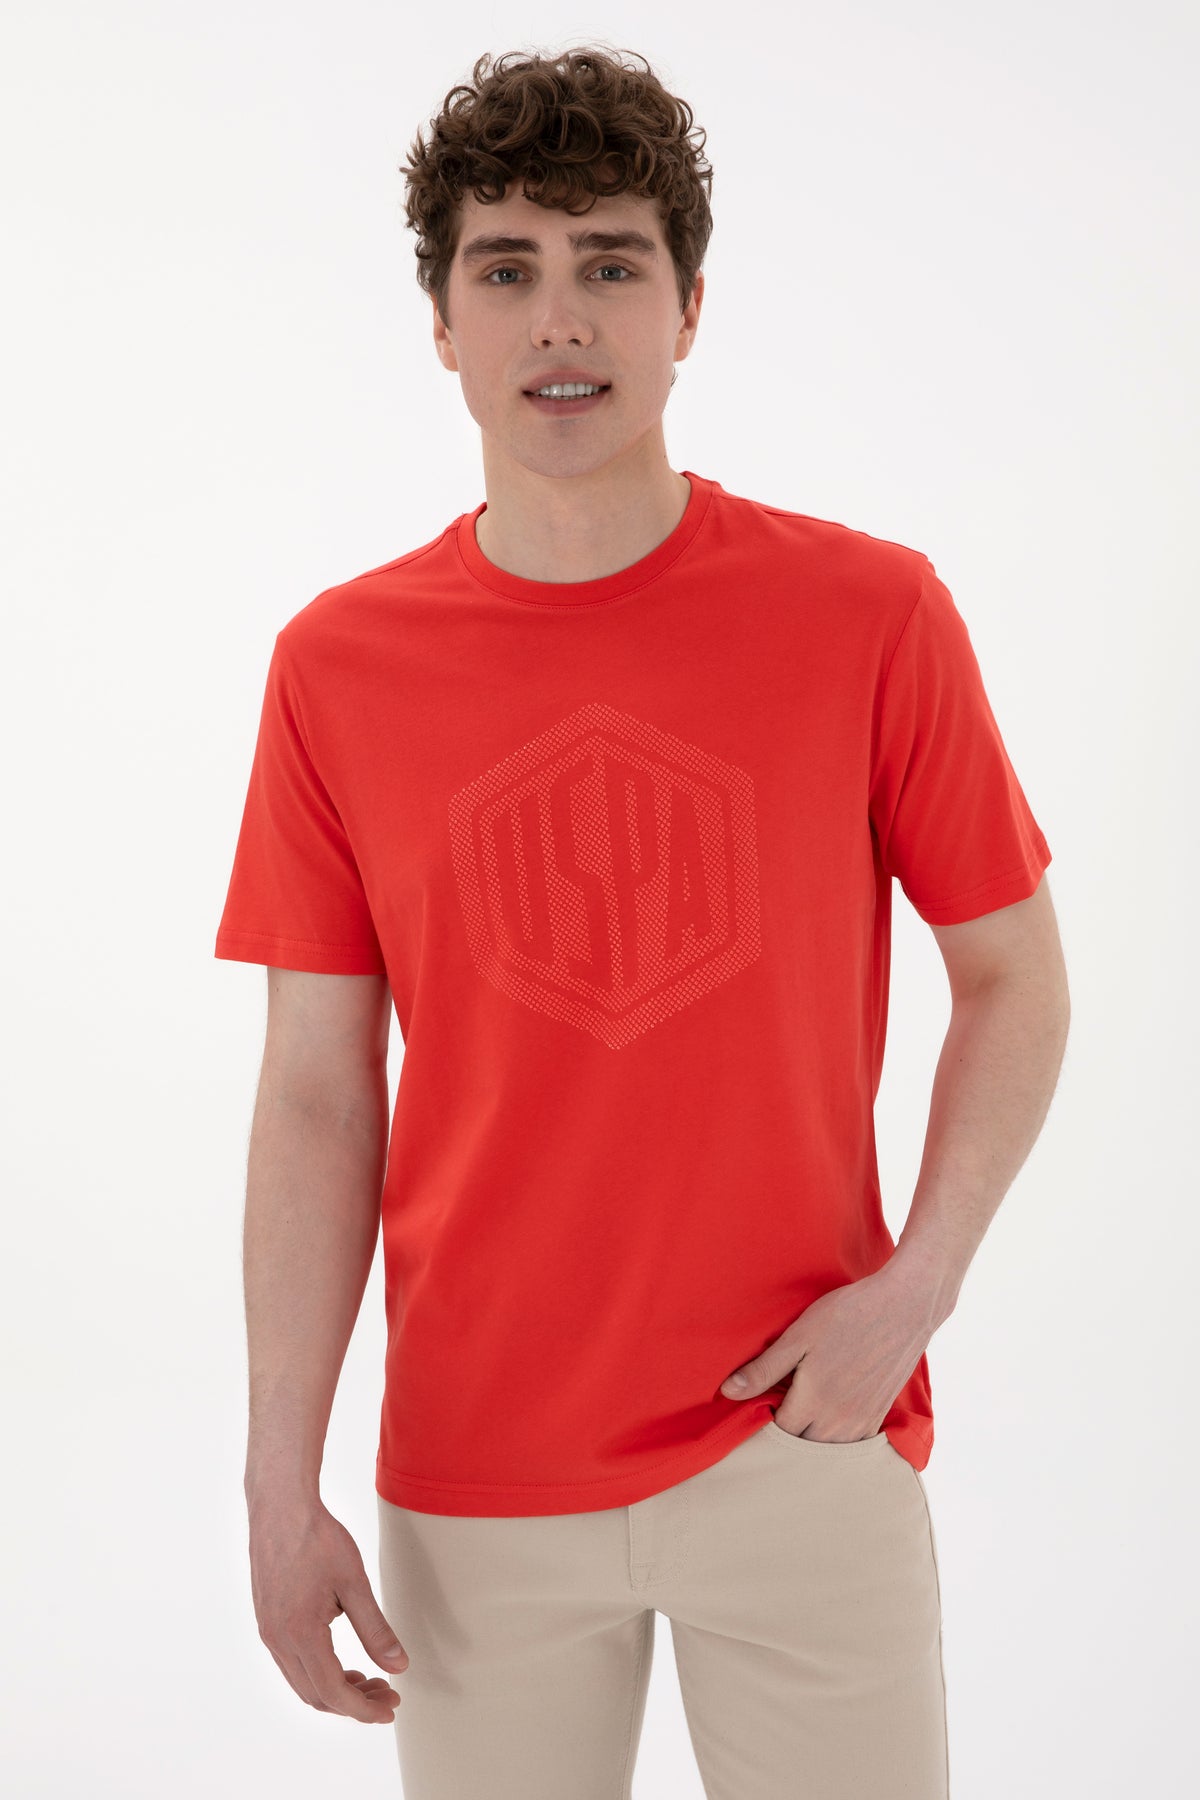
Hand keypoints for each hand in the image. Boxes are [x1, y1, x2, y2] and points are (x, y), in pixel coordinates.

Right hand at [247, 1493, 409, 1722]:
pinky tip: (343, 1660)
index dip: (363, 1709)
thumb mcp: (354, 1583)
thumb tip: (399, 1668)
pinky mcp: (267, 1621)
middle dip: (354, 1703)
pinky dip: (320, 1672)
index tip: (391, 1709)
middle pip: (316, 1695)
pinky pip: (293, 1664)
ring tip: (370, 1679)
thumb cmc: (318, 1539)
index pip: (333, 1692)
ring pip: (302, 1682)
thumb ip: (376, 1629)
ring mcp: (268, 1632)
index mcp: (299, 1634)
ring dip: (336, 1689)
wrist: (280, 1507)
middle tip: (388, 1693)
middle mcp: (278, 1640)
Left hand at [718, 1266, 933, 1442]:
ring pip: (828, 1450)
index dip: (765, 1421)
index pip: (778, 1433)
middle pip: (802, 1447)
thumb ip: (764, 1369)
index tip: (761, 1403)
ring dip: (812, 1439)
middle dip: (787, 1434)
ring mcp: (863, 1421)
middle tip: (779, 1407)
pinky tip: (830, 1417)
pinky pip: (854, 1444)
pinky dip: (838, 1439)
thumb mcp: (798, 1337)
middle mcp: (839, 1420)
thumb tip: (729, 1392)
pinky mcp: (880, 1414)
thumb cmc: (848, 1315)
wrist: (904, 1307)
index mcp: (814, 1401)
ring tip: (802, 1413)